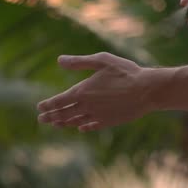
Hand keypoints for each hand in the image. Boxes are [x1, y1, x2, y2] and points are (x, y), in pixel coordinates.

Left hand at [37, 52, 154, 131]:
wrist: (147, 90)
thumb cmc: (126, 72)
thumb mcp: (102, 60)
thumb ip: (80, 62)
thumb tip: (60, 60)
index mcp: (83, 91)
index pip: (59, 101)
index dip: (48, 105)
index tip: (40, 108)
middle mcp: (88, 106)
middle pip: (64, 114)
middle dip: (51, 117)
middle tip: (41, 120)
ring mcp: (99, 115)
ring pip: (76, 121)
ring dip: (65, 123)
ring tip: (57, 124)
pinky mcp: (110, 121)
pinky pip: (93, 125)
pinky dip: (85, 127)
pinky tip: (81, 128)